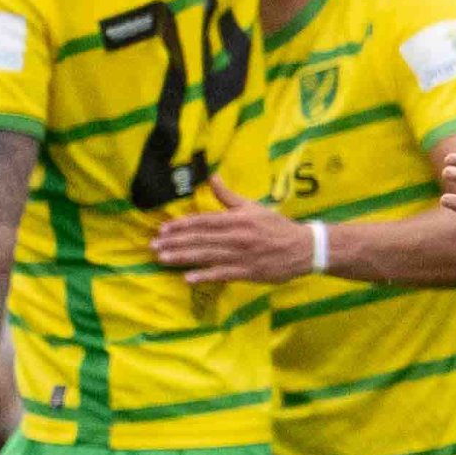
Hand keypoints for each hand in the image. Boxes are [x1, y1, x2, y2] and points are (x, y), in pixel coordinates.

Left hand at [149, 191, 322, 282]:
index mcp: (236, 219)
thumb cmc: (275, 226)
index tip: (163, 229)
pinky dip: (205, 276)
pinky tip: (187, 278)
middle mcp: (235, 237)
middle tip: (153, 246)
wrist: (302, 248)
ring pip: (206, 256)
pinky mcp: (246, 272)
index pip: (203, 221)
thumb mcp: (252, 207)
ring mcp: (240, 256)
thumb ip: (228, 195)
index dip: (181, 225)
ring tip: (163, 259)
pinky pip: (222, 274)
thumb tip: (211, 176)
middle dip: (175, 242)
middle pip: (200, 239)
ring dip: (182, 258)